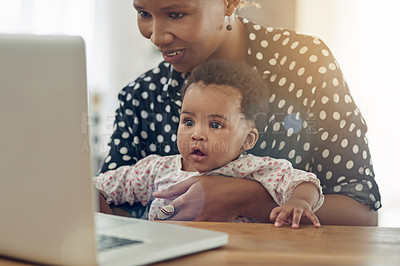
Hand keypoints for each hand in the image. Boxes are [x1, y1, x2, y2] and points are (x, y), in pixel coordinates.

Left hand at [153, 175, 272, 221]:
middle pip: (171, 223)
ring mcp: (200, 222)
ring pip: (181, 228)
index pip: (165, 212)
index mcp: (186, 201)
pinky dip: (190, 225)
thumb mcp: (194, 181)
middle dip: (166, 221)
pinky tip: (193, 219)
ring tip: (180, 218)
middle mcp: (191, 214)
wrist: (237, 195)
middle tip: (166, 218)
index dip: (159, 214)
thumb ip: (174, 188)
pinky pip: (194, 229)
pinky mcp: (207, 227)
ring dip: (177, 224)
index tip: (158, 215)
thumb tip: (157, 194)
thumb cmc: (217, 185)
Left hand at [270, 198, 320, 228]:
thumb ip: (279, 217)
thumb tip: (277, 224)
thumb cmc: (290, 210)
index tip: (275, 225)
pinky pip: (311, 215)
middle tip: (277, 225)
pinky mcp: (307, 210)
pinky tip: (317, 226)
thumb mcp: (283, 212)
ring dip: (295, 220)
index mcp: (283, 208)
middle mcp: (290, 207)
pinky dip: (315, 220)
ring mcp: (299, 208)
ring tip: (294, 227)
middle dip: (280, 218)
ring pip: (297, 213)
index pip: (276, 211)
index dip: (274, 217)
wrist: (301, 199)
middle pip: (284, 211)